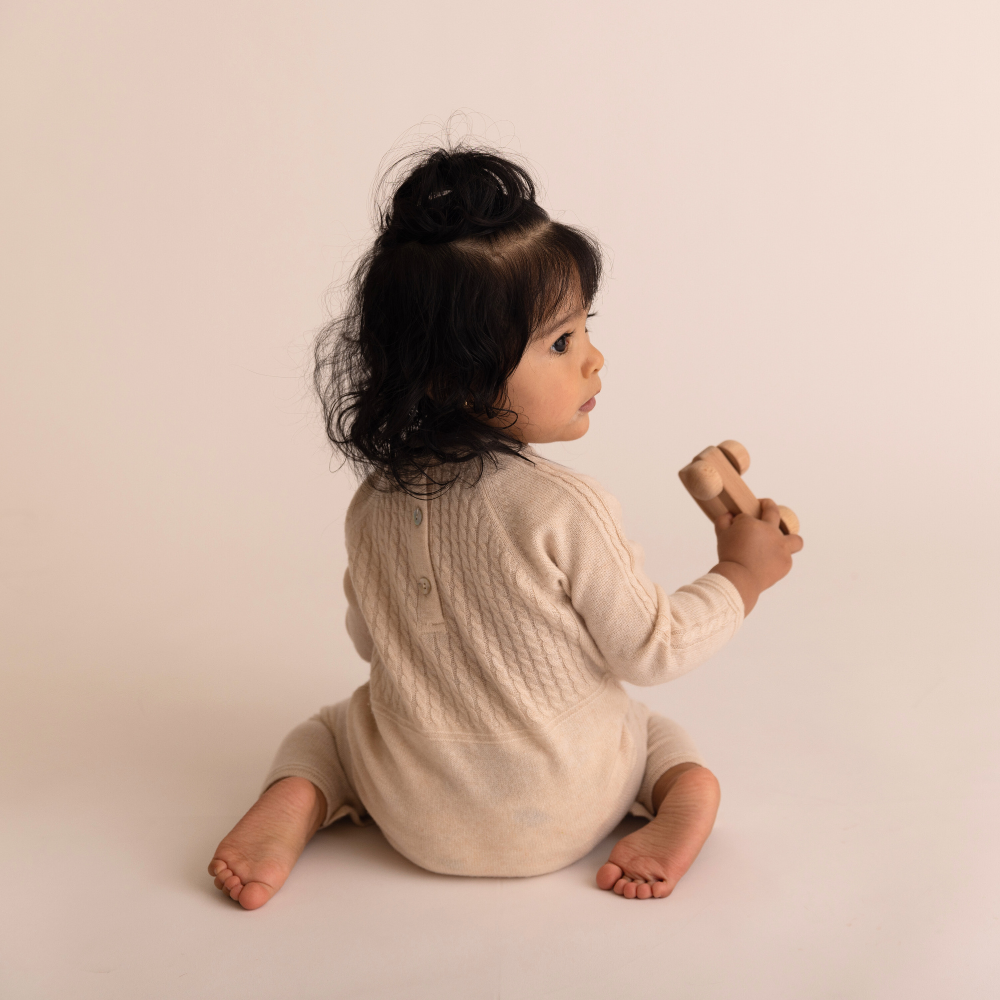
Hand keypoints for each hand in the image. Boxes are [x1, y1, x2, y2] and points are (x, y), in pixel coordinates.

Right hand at [709, 498, 802, 614]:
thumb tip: (729, 515)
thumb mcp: (721, 535)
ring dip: (789, 540)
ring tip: (781, 545)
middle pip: (774, 512)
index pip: (746, 516)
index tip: (735, 525)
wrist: (740, 577)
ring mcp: (782, 547)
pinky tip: (768, 564)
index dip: (739, 521)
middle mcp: (771, 531)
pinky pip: (787, 558)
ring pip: (795, 539)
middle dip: (768, 506)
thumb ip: (723, 520)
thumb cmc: (729, 556)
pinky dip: (778, 560)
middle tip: (764, 508)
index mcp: (754, 523)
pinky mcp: (786, 562)